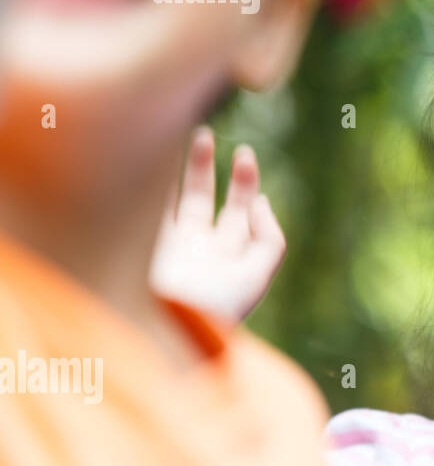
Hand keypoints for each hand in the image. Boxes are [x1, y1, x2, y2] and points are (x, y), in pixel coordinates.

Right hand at [150, 126, 285, 323]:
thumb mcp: (255, 276)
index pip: (237, 213)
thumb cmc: (213, 308)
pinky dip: (142, 184)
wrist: (161, 333)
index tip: (244, 156)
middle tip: (203, 132)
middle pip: (199, 200)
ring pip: (163, 200)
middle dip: (202, 166)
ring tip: (170, 135)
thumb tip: (262, 202)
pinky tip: (144, 158)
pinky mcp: (131, 247)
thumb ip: (270, 240)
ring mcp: (159, 247)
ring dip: (167, 169)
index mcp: (223, 259)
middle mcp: (191, 251)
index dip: (243, 183)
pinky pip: (139, 208)